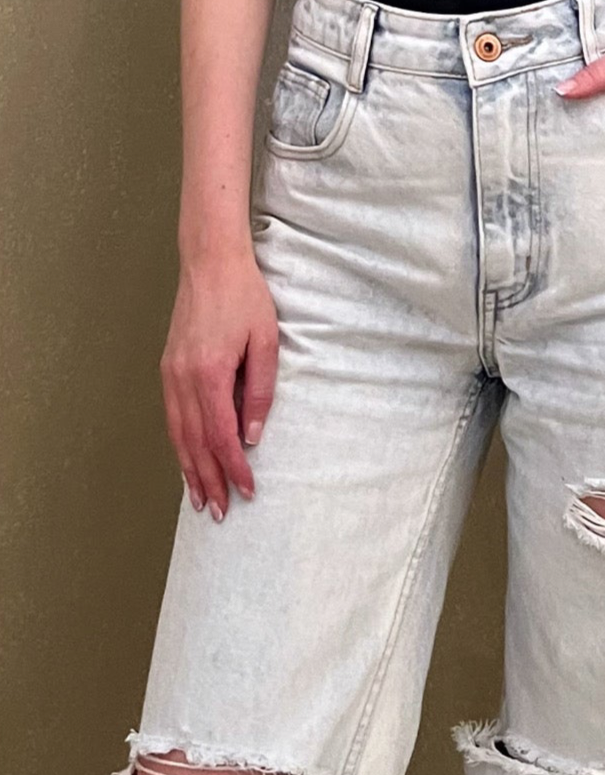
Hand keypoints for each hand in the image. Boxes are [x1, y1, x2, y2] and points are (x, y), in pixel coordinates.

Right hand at [160, 244, 278, 520]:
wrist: (210, 261)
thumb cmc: (245, 296)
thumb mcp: (266, 341)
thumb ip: (261, 390)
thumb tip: (253, 435)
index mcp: (210, 373)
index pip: (221, 436)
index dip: (234, 468)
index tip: (247, 490)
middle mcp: (183, 379)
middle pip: (194, 443)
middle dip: (209, 480)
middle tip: (222, 513)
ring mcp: (170, 374)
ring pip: (177, 435)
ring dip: (189, 470)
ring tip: (201, 500)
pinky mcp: (167, 368)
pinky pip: (172, 417)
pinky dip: (179, 445)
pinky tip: (187, 460)